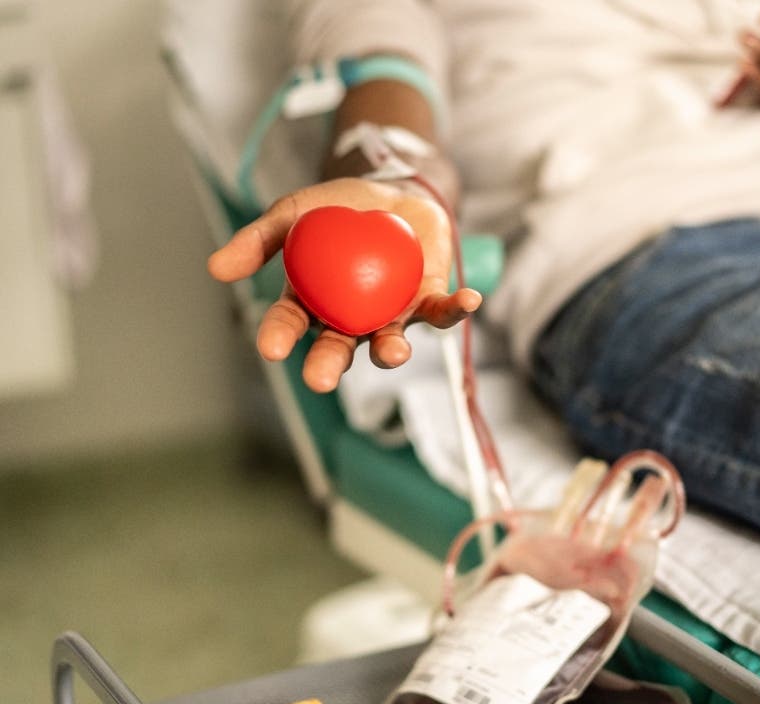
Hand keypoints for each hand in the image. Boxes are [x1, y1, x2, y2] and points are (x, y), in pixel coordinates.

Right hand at [208, 177, 481, 392]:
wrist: (392, 191)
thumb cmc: (339, 207)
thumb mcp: (294, 212)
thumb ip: (258, 238)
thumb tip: (215, 268)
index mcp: (312, 303)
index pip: (289, 324)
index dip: (280, 338)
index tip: (271, 348)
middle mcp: (350, 320)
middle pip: (337, 348)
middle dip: (328, 366)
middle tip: (319, 380)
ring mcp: (390, 316)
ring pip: (389, 342)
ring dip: (391, 351)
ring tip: (391, 352)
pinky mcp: (427, 302)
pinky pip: (441, 313)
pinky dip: (456, 310)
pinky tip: (468, 302)